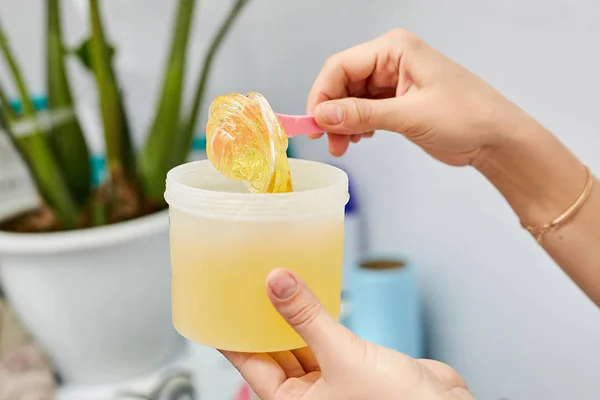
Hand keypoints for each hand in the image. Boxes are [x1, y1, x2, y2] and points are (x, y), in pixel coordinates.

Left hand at [220, 268, 473, 399]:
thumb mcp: (343, 357)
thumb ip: (308, 317)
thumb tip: (276, 282)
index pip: (249, 362)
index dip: (233, 333)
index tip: (221, 303)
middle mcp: (309, 393)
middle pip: (274, 348)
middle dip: (263, 317)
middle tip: (248, 280)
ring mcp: (331, 377)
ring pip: (301, 339)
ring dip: (291, 313)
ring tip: (274, 279)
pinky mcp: (354, 362)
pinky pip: (327, 334)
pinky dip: (319, 314)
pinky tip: (309, 292)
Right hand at [306, 28, 530, 166]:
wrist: (496, 139)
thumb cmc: (466, 116)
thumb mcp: (409, 115)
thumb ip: (363, 115)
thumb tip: (323, 116)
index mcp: (395, 49)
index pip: (341, 66)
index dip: (322, 95)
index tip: (314, 124)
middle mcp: (390, 60)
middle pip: (342, 83)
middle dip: (332, 113)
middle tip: (329, 143)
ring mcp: (393, 81)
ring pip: (350, 99)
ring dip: (342, 123)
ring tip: (344, 147)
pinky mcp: (396, 101)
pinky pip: (363, 110)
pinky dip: (356, 126)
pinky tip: (359, 140)